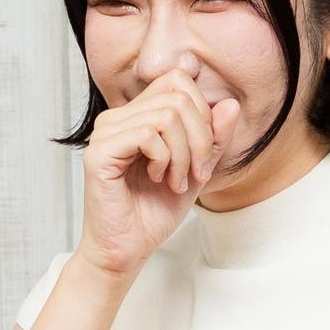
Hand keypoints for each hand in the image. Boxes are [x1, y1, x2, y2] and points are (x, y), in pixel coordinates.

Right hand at [77, 60, 241, 276]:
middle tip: (196, 173)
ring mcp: (105, 132)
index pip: (177, 80)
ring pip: (166, 114)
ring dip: (184, 154)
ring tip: (177, 181)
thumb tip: (230, 103)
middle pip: (177, 95)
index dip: (203, 113)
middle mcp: (117, 117)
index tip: (203, 155)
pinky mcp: (99, 152)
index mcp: (136, 115)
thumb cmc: (155, 212)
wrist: (127, 249)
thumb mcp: (197, 170)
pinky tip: (159, 179)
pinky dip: (164, 159)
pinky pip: (146, 133)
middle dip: (200, 137)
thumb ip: (214, 138)